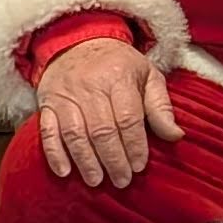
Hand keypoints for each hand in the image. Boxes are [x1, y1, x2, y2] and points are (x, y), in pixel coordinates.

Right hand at [35, 36, 185, 187]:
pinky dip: (54, 153)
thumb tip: (176, 136)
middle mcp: (90, 86)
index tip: (139, 166)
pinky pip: (48, 131)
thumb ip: (161, 106)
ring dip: (86, 161)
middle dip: (113, 159)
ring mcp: (65, 95)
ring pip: (75, 133)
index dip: (134, 145)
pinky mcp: (47, 103)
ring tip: (97, 181)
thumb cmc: (118, 64)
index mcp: (118, 77)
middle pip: (101, 130)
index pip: (128, 118)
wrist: (77, 41)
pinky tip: (64, 172)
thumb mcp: (147, 75)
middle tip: (122, 180)